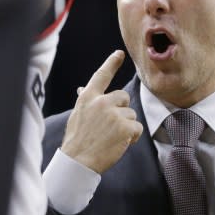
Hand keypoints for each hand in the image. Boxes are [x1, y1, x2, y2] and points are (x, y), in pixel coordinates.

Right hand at [60, 50, 143, 173]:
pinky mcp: (125, 127)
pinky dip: (132, 136)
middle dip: (122, 110)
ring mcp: (114, 114)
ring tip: (111, 138)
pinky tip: (119, 143)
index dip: (111, 63)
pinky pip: (137, 127)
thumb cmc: (77, 140)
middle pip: (123, 97)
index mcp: (88, 98)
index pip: (101, 76)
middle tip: (110, 127)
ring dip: (126, 126)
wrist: (78, 161)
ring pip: (131, 114)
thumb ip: (87, 101)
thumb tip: (83, 88)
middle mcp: (102, 102)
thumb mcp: (78, 115)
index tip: (119, 53)